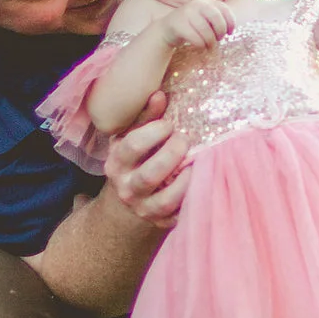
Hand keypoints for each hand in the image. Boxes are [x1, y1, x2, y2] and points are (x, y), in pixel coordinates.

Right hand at [105, 103, 192, 227]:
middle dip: (171, 154)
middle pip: (149, 175)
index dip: (154, 132)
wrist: (127, 200)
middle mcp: (128, 188)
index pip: (132, 146)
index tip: (169, 125)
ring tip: (195, 162)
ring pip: (165, 201)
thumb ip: (145, 117)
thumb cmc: (134, 160)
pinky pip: (180, 215)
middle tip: (185, 139)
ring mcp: (144, 208)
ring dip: (185, 181)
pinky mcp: (162, 222)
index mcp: (117, 163)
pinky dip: (193, 199)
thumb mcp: (131, 138)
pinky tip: (201, 182)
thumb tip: (159, 95)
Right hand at [159, 0, 235, 50]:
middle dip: (221, 31)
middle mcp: (197, 4)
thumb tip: (231, 30)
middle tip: (219, 39)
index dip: (230, 22)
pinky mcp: (178, 25)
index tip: (230, 32)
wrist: (166, 30)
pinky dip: (201, 45)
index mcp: (206, 2)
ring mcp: (186, 13)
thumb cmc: (192, 26)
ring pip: (206, 31)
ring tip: (210, 46)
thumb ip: (218, 19)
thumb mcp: (205, 18)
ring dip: (211, 42)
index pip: (224, 9)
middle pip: (216, 18)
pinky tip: (200, 46)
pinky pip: (196, 39)